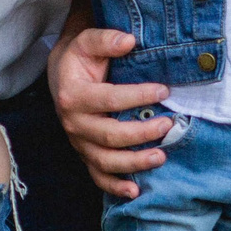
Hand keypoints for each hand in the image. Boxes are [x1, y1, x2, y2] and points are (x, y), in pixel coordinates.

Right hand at [48, 25, 170, 199]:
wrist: (61, 76)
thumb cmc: (80, 59)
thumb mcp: (87, 41)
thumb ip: (106, 39)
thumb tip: (129, 40)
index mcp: (73, 96)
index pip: (109, 99)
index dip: (138, 96)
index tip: (164, 90)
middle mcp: (73, 123)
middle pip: (110, 135)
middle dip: (142, 133)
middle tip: (168, 124)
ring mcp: (79, 143)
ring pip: (106, 161)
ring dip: (135, 163)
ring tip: (161, 157)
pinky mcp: (85, 154)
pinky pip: (98, 176)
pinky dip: (115, 187)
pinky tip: (135, 191)